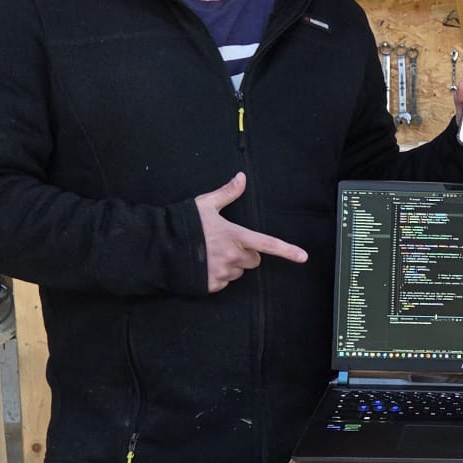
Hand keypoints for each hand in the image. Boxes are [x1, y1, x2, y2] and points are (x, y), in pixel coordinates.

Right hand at [194, 172, 307, 292]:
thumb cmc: (183, 224)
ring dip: (231, 266)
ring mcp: (222, 273)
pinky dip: (217, 276)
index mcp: (235, 236)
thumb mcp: (205, 204)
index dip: (287, 250)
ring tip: (211, 254)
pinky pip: (223, 283)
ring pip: (238, 273)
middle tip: (227, 245)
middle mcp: (232, 257)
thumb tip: (241, 177)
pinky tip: (204, 265)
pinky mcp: (211, 285)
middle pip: (253, 260)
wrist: (159, 248)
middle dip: (245, 254)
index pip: (267, 244)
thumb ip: (227, 193)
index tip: (303, 257)